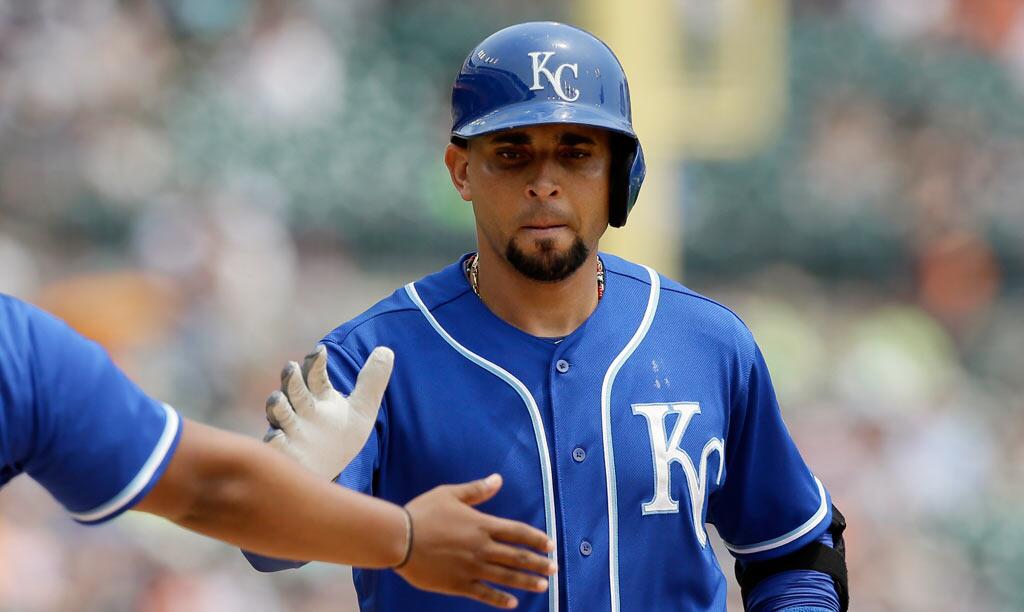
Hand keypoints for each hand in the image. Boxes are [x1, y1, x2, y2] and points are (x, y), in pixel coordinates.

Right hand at [264, 344, 392, 479]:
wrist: (328, 473)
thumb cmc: (341, 437)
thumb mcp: (362, 410)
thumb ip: (373, 381)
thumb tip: (386, 350)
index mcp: (318, 397)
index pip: (315, 375)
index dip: (315, 362)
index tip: (320, 350)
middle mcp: (301, 410)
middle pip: (294, 390)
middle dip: (291, 379)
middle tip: (291, 368)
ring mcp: (290, 431)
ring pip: (279, 414)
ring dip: (277, 406)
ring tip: (277, 398)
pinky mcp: (284, 453)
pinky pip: (275, 445)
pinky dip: (276, 440)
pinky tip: (278, 436)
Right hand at [396, 474, 556, 608]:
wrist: (399, 538)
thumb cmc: (423, 513)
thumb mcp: (450, 494)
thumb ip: (477, 490)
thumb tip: (498, 479)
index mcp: (482, 525)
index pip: (518, 532)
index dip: (537, 538)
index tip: (551, 544)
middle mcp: (482, 548)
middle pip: (518, 557)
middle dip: (539, 563)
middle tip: (555, 568)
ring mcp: (472, 568)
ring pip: (507, 577)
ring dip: (528, 582)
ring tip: (544, 586)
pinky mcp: (459, 584)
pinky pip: (485, 594)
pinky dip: (500, 599)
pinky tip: (513, 603)